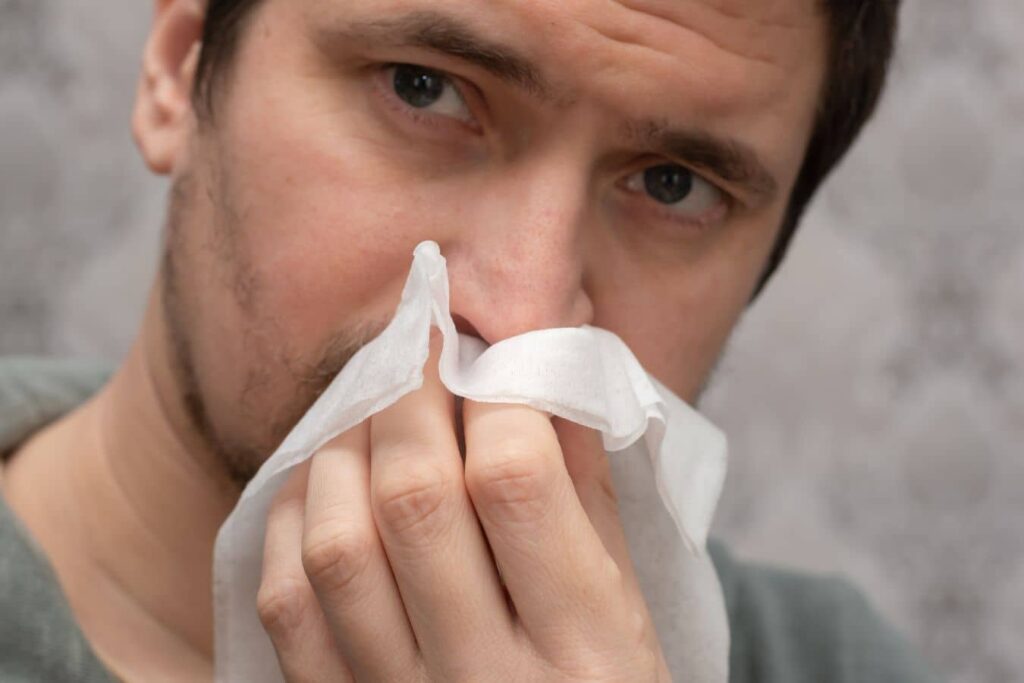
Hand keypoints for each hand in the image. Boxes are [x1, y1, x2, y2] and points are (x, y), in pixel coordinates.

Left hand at [257, 331, 669, 681]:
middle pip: (413, 498)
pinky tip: (327, 481)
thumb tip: (537, 366)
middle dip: (409, 393)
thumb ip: (586, 491)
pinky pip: (286, 604)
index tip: (486, 356)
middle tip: (420, 346)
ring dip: (344, 448)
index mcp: (587, 651)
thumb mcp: (631, 610)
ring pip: (336, 544)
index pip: (514, 480)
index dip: (493, 392)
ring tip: (374, 410)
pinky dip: (293, 518)